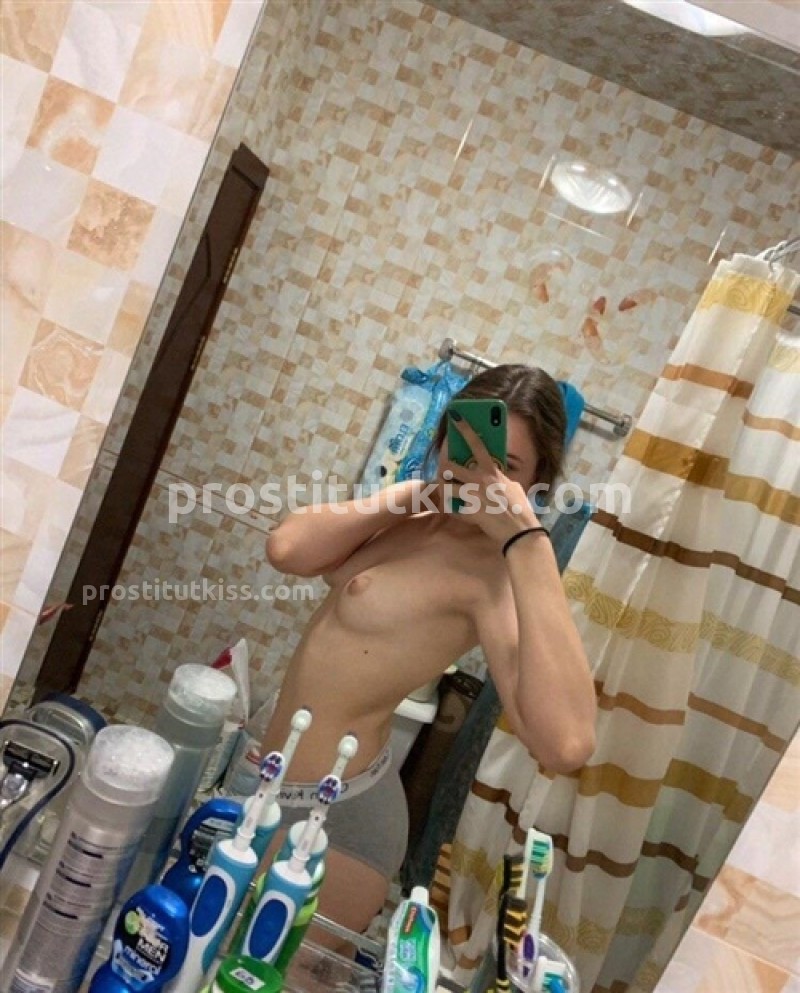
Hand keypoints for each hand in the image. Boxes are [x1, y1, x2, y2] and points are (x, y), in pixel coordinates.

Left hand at [440, 417, 539, 544]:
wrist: (520, 532)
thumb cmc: (520, 509)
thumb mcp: (513, 487)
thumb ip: (501, 478)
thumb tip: (496, 475)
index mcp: (492, 471)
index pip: (477, 444)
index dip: (465, 429)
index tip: (455, 417)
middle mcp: (480, 481)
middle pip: (450, 466)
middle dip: (443, 466)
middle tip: (443, 468)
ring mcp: (472, 497)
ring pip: (445, 487)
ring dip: (442, 487)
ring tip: (443, 489)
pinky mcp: (468, 513)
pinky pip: (453, 509)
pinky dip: (452, 510)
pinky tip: (456, 511)